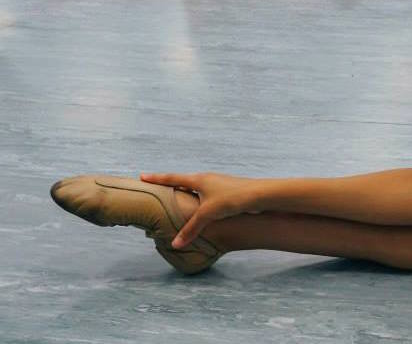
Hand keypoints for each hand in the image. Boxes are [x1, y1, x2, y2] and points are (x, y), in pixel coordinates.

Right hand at [140, 172, 259, 248]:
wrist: (260, 194)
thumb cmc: (233, 199)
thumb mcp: (208, 214)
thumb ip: (190, 229)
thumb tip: (175, 245)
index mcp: (199, 180)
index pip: (172, 178)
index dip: (157, 179)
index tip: (142, 176)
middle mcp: (207, 179)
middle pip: (184, 181)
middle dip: (170, 184)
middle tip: (157, 186)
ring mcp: (218, 183)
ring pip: (197, 187)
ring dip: (185, 192)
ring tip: (176, 196)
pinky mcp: (227, 191)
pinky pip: (207, 194)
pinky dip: (199, 199)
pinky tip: (201, 205)